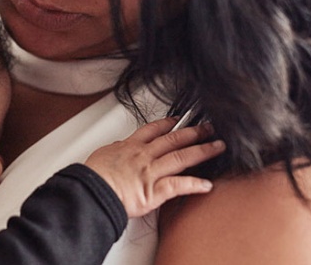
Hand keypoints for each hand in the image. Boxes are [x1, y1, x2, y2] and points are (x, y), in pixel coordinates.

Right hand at [84, 119, 224, 217]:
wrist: (91, 191)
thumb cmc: (92, 176)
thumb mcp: (102, 155)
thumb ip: (115, 150)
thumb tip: (118, 147)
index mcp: (130, 147)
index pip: (153, 130)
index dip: (168, 123)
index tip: (178, 119)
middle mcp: (144, 156)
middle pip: (174, 139)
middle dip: (194, 132)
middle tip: (209, 127)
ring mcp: (151, 172)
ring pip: (182, 157)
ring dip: (203, 151)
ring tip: (218, 147)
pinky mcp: (154, 191)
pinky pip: (179, 186)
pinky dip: (194, 185)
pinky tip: (207, 185)